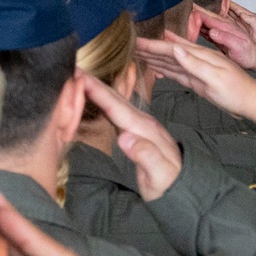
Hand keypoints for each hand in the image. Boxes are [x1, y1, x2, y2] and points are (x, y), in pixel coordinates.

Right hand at [81, 72, 181, 201]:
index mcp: (146, 130)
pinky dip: (106, 100)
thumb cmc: (170, 184)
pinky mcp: (139, 131)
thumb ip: (146, 156)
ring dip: (99, 88)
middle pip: (117, 99)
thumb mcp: (160, 175)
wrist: (183, 188)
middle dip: (95, 83)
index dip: (98, 91)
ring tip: (80, 76)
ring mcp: (142, 126)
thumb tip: (125, 138)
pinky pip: (119, 111)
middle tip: (73, 68)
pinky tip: (98, 95)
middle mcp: (144, 124)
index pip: (118, 107)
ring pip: (118, 102)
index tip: (80, 76)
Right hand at [135, 32, 255, 123]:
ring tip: (138, 54)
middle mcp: (199, 61)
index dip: (154, 45)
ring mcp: (198, 71)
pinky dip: (165, 70)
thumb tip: (176, 49)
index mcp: (203, 56)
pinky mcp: (198, 82)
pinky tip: (156, 68)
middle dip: (151, 49)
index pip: (173, 49)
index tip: (136, 41)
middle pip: (170, 53)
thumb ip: (195, 64)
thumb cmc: (237, 91)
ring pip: (172, 63)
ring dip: (155, 58)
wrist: (252, 103)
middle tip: (131, 45)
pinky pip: (178, 73)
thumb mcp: (216, 78)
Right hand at [194, 5, 255, 71]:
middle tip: (188, 6)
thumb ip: (226, 38)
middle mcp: (227, 29)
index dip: (201, 12)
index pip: (212, 18)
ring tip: (188, 14)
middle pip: (210, 18)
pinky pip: (210, 33)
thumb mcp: (240, 45)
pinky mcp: (222, 42)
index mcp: (230, 28)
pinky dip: (203, 29)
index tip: (191, 7)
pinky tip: (196, 28)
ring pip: (209, 25)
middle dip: (199, 12)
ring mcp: (224, 35)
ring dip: (199, 20)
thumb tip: (213, 32)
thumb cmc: (252, 53)